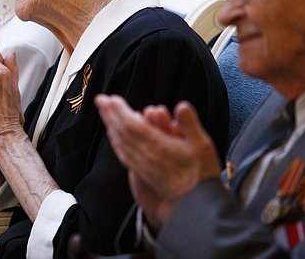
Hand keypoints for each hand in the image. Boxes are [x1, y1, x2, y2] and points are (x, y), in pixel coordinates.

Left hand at [95, 94, 220, 228]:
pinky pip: (123, 154)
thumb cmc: (201, 174)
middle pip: (121, 132)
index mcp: (158, 146)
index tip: (111, 99)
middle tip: (101, 100)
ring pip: (120, 143)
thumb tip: (181, 106)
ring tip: (105, 113)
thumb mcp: (203, 146)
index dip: (120, 111)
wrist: (196, 204)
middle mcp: (145, 155)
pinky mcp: (141, 173)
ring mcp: (141, 165)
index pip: (132, 125)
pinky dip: (116, 142)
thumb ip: (189, 125)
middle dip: (110, 114)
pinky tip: (114, 136)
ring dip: (110, 126)